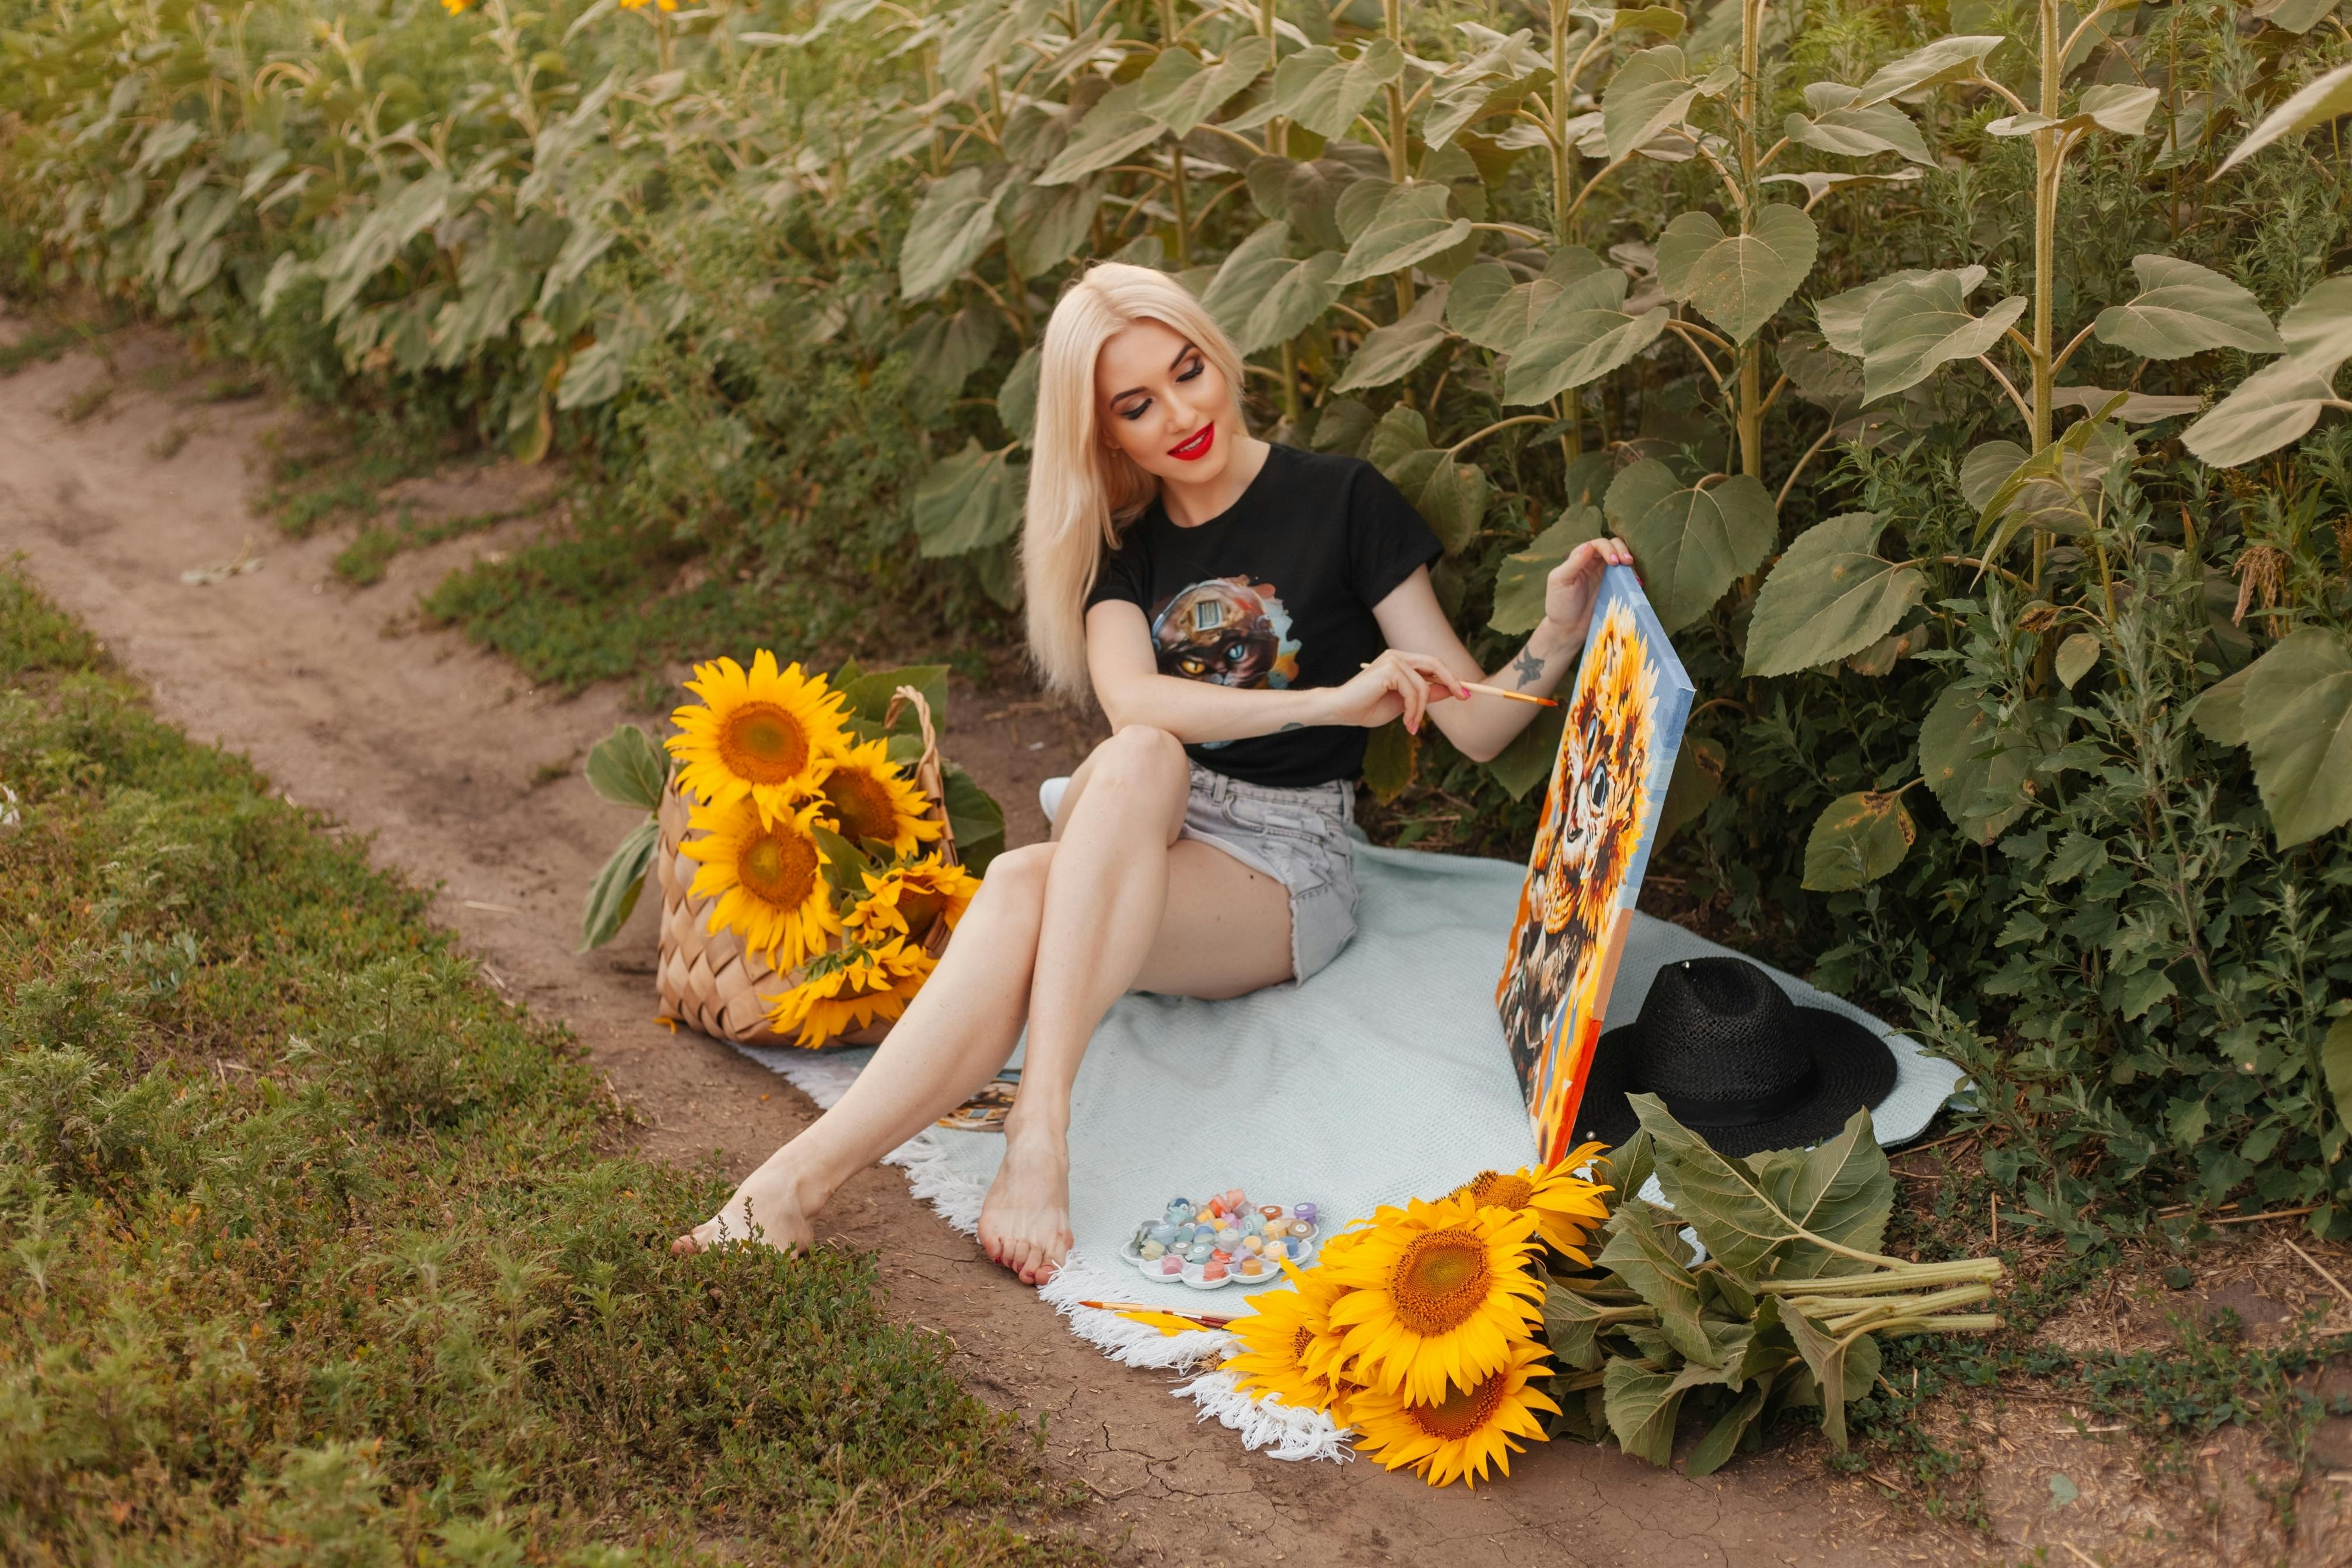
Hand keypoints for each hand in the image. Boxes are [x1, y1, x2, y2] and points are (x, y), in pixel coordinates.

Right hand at [1325, 649, 1470, 734]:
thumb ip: (1425, 695)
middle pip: (1435, 664)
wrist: (1342, 711)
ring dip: (1421, 710)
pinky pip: (1413, 692)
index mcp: (1401, 660)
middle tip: (1464, 697)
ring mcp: (1393, 660)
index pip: (1432, 664)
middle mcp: (1398, 655)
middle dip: (1453, 681)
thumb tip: (1451, 691)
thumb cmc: (1368, 708)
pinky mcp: (1389, 669)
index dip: (1451, 676)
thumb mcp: (1404, 703)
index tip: (1465, 691)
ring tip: (1413, 726)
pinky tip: (1406, 723)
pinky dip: (1413, 710)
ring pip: (1424, 686)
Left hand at [1542, 537, 1638, 644]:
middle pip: (1613, 546)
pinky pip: (1626, 577)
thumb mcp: (1560, 581)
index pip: (1597, 544)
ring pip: (1622, 559)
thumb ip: (1574, 562)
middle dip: (1622, 550)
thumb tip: (1589, 545)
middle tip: (1628, 562)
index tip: (1614, 562)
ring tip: (1634, 575)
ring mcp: (1605, 575)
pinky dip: (1633, 577)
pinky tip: (1637, 584)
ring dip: (1630, 562)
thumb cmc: (1559, 604)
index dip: (1608, 548)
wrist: (1568, 629)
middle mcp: (1594, 563)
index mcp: (1580, 558)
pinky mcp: (1614, 588)